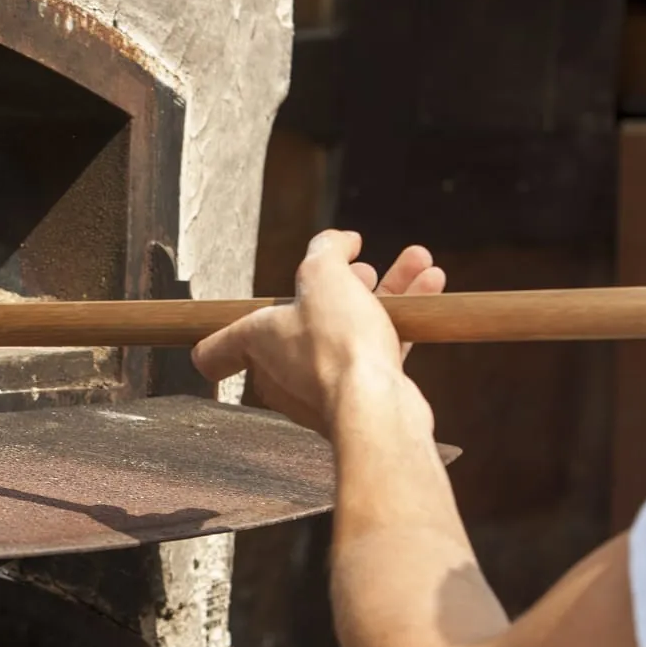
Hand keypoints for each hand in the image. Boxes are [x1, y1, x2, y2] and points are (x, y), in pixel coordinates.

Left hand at [191, 232, 444, 434]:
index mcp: (256, 343)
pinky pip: (376, 350)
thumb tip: (339, 240)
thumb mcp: (323, 275)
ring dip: (384, 291)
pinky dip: (402, 318)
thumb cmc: (337, 347)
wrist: (373, 406)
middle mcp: (281, 370)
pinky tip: (429, 287)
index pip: (216, 349)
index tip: (224, 322)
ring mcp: (320, 386)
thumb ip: (326, 250)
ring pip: (348, 330)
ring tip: (415, 263)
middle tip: (363, 268)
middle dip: (339, 285)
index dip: (218, 333)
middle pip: (304, 319)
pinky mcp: (357, 395)